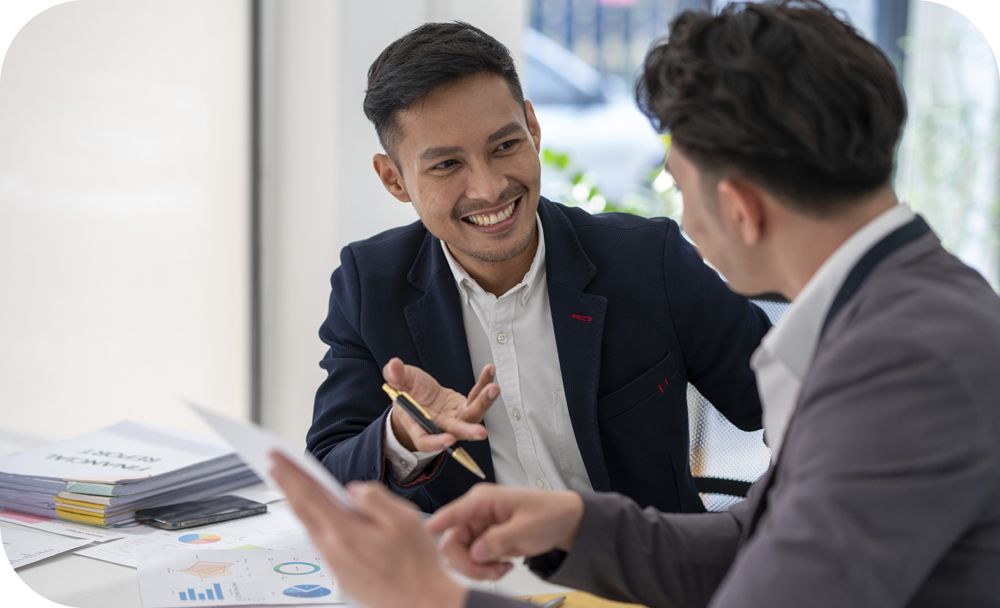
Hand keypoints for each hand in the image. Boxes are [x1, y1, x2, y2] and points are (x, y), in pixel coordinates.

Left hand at [270, 451, 466, 607]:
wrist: (421, 602)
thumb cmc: (417, 563)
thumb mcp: (404, 518)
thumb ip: (374, 498)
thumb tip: (353, 490)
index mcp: (345, 532)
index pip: (309, 495)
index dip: (290, 473)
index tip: (275, 457)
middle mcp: (333, 550)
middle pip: (301, 510)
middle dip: (285, 483)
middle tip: (273, 463)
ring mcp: (335, 565)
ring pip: (309, 527)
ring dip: (297, 502)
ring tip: (290, 484)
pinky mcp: (341, 575)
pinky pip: (320, 541)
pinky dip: (312, 522)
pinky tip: (317, 515)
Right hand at [384, 357, 499, 451]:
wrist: (419, 397)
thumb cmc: (408, 395)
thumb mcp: (398, 384)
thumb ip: (395, 376)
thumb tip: (393, 366)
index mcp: (419, 426)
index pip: (426, 440)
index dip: (436, 443)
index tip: (448, 440)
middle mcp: (441, 426)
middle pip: (456, 431)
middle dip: (468, 431)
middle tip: (481, 433)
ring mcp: (456, 417)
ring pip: (472, 414)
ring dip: (484, 402)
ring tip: (493, 389)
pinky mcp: (465, 406)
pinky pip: (476, 396)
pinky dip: (483, 384)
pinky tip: (489, 371)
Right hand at [426, 484, 583, 579]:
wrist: (566, 521)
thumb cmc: (549, 513)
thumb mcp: (527, 527)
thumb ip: (499, 539)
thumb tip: (475, 552)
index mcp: (482, 500)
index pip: (451, 513)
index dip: (435, 527)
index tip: (424, 539)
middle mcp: (475, 513)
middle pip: (451, 543)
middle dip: (468, 563)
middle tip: (493, 570)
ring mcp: (478, 528)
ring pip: (460, 555)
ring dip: (478, 568)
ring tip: (502, 569)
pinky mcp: (484, 541)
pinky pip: (473, 560)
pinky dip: (485, 569)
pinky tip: (504, 566)